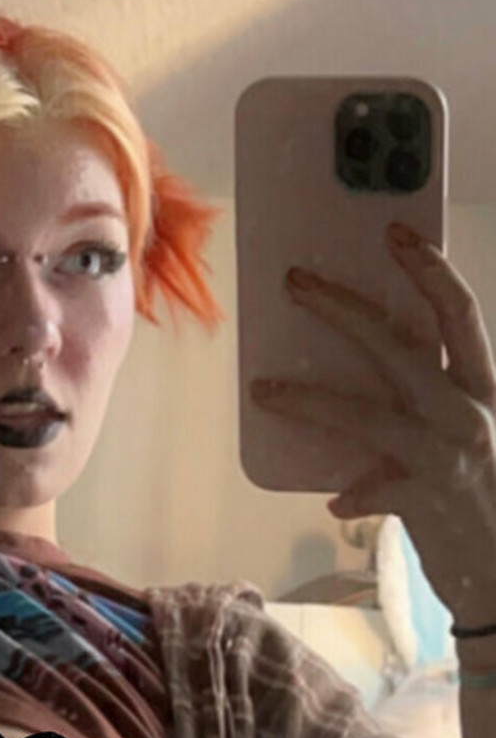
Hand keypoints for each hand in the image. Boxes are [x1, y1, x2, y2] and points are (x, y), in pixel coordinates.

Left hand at [249, 225, 495, 629]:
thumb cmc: (487, 505)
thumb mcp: (471, 446)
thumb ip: (426, 418)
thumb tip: (365, 410)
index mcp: (484, 389)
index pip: (459, 314)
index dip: (429, 268)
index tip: (395, 232)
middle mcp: (473, 411)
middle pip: (400, 342)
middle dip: (342, 308)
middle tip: (295, 282)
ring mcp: (451, 453)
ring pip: (368, 410)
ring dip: (309, 398)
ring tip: (264, 389)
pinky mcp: (429, 499)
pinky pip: (372, 489)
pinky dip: (354, 495)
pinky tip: (339, 504)